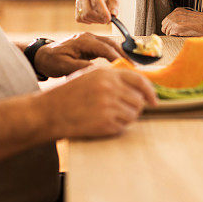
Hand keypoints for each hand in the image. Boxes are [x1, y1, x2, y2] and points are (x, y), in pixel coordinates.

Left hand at [34, 32, 123, 77]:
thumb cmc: (52, 61)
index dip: (117, 58)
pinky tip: (120, 65)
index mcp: (83, 41)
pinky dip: (114, 55)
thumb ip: (81, 68)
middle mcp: (88, 37)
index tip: (127, 68)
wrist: (42, 56)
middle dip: (124, 55)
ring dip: (121, 55)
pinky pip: (106, 48)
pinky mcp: (90, 45)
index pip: (105, 48)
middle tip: (134, 69)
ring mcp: (90, 39)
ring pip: (110, 45)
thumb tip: (99, 72)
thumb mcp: (64, 67)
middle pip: (111, 44)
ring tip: (130, 68)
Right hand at [39, 66, 157, 137]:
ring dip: (125, 118)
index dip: (149, 91)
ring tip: (108, 116)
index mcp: (106, 74)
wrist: (48, 112)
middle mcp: (110, 88)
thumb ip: (110, 77)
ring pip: (133, 114)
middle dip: (134, 107)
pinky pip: (123, 127)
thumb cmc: (67, 94)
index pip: (139, 80)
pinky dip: (116, 127)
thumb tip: (135, 85)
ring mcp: (109, 106)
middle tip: (120, 110)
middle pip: (139, 100)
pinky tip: (101, 123)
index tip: (153, 100)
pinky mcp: (105, 123)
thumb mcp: (87, 75)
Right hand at [75, 0, 121, 23]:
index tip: (110, 19)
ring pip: (84, 16)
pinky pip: (80, 18)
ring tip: (105, 13)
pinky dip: (90, 20)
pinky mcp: (77, 5)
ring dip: (96, 20)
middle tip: (110, 18)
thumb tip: (113, 15)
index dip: (103, 12)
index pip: (96, 0)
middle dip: (100, 18)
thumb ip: (115, 0)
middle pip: (88, 11)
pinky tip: (97, 14)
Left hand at [161, 7, 202, 36]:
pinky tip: (183, 34)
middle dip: (168, 31)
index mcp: (177, 11)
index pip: (165, 21)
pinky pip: (170, 34)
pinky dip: (175, 36)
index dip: (168, 27)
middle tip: (177, 34)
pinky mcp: (177, 27)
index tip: (174, 31)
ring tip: (182, 34)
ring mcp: (175, 20)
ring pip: (166, 31)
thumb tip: (172, 28)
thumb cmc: (202, 22)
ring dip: (172, 34)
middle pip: (164, 26)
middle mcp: (174, 14)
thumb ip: (179, 19)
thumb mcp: (188, 17)